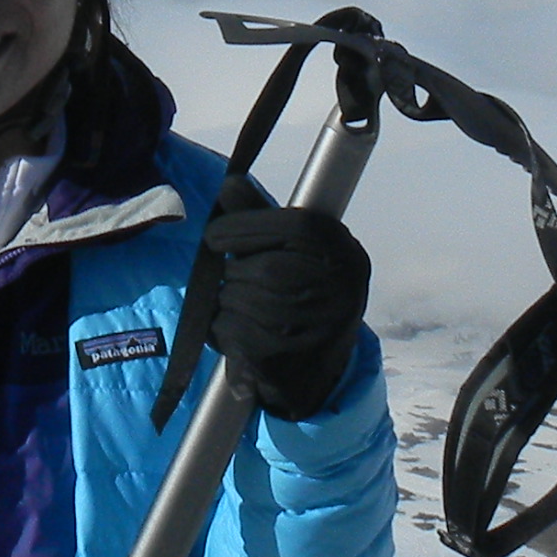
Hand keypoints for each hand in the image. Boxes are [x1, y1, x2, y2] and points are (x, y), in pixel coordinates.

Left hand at [201, 204, 369, 420]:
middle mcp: (332, 289)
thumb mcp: (297, 249)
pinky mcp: (277, 357)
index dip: (239, 228)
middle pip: (255, 267)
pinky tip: (245, 334)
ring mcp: (306, 326)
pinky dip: (222, 329)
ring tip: (252, 310)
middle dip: (236, 272)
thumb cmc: (305, 294)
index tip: (217, 236)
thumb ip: (263, 216)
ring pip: (235, 297)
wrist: (320, 371)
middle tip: (246, 283)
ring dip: (228, 301)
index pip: (284, 226)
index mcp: (339, 251)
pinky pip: (225, 328)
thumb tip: (230, 185)